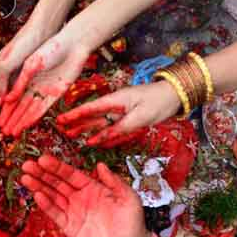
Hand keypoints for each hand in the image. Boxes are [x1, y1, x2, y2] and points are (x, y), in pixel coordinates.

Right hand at [0, 35, 87, 136]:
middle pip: (19, 106)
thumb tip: (6, 100)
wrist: (72, 45)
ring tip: (12, 133)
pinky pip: (43, 109)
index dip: (4, 109)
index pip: (11, 97)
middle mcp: (32, 85)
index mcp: (23, 76)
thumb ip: (19, 83)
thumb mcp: (31, 66)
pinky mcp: (56, 94)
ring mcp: (43, 90)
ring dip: (20, 122)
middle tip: (3, 133)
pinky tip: (26, 126)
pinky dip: (34, 118)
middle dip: (11, 119)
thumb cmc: (49, 50)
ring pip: (29, 110)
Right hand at [20, 155, 153, 236]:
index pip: (70, 174)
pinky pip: (56, 214)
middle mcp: (80, 198)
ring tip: (26, 178)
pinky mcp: (70, 227)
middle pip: (57, 183)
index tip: (43, 159)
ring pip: (53, 196)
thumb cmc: (133, 222)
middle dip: (42, 174)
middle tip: (27, 165)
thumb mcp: (128, 198)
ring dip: (39, 187)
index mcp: (92, 187)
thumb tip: (100, 165)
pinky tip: (37, 195)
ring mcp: (74, 212)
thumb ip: (114, 182)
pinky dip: (46, 205)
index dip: (57, 167)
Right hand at [57, 82, 181, 146]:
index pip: (90, 109)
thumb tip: (100, 138)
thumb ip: (119, 128)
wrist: (175, 96)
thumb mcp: (139, 117)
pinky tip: (95, 141)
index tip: (60, 120)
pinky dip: (104, 135)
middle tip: (62, 130)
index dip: (74, 115)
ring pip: (101, 123)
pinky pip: (114, 129)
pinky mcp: (130, 119)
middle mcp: (115, 106)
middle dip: (77, 123)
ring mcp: (122, 112)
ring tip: (72, 135)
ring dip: (87, 129)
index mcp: (115, 101)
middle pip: (92, 116)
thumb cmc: (158, 102)